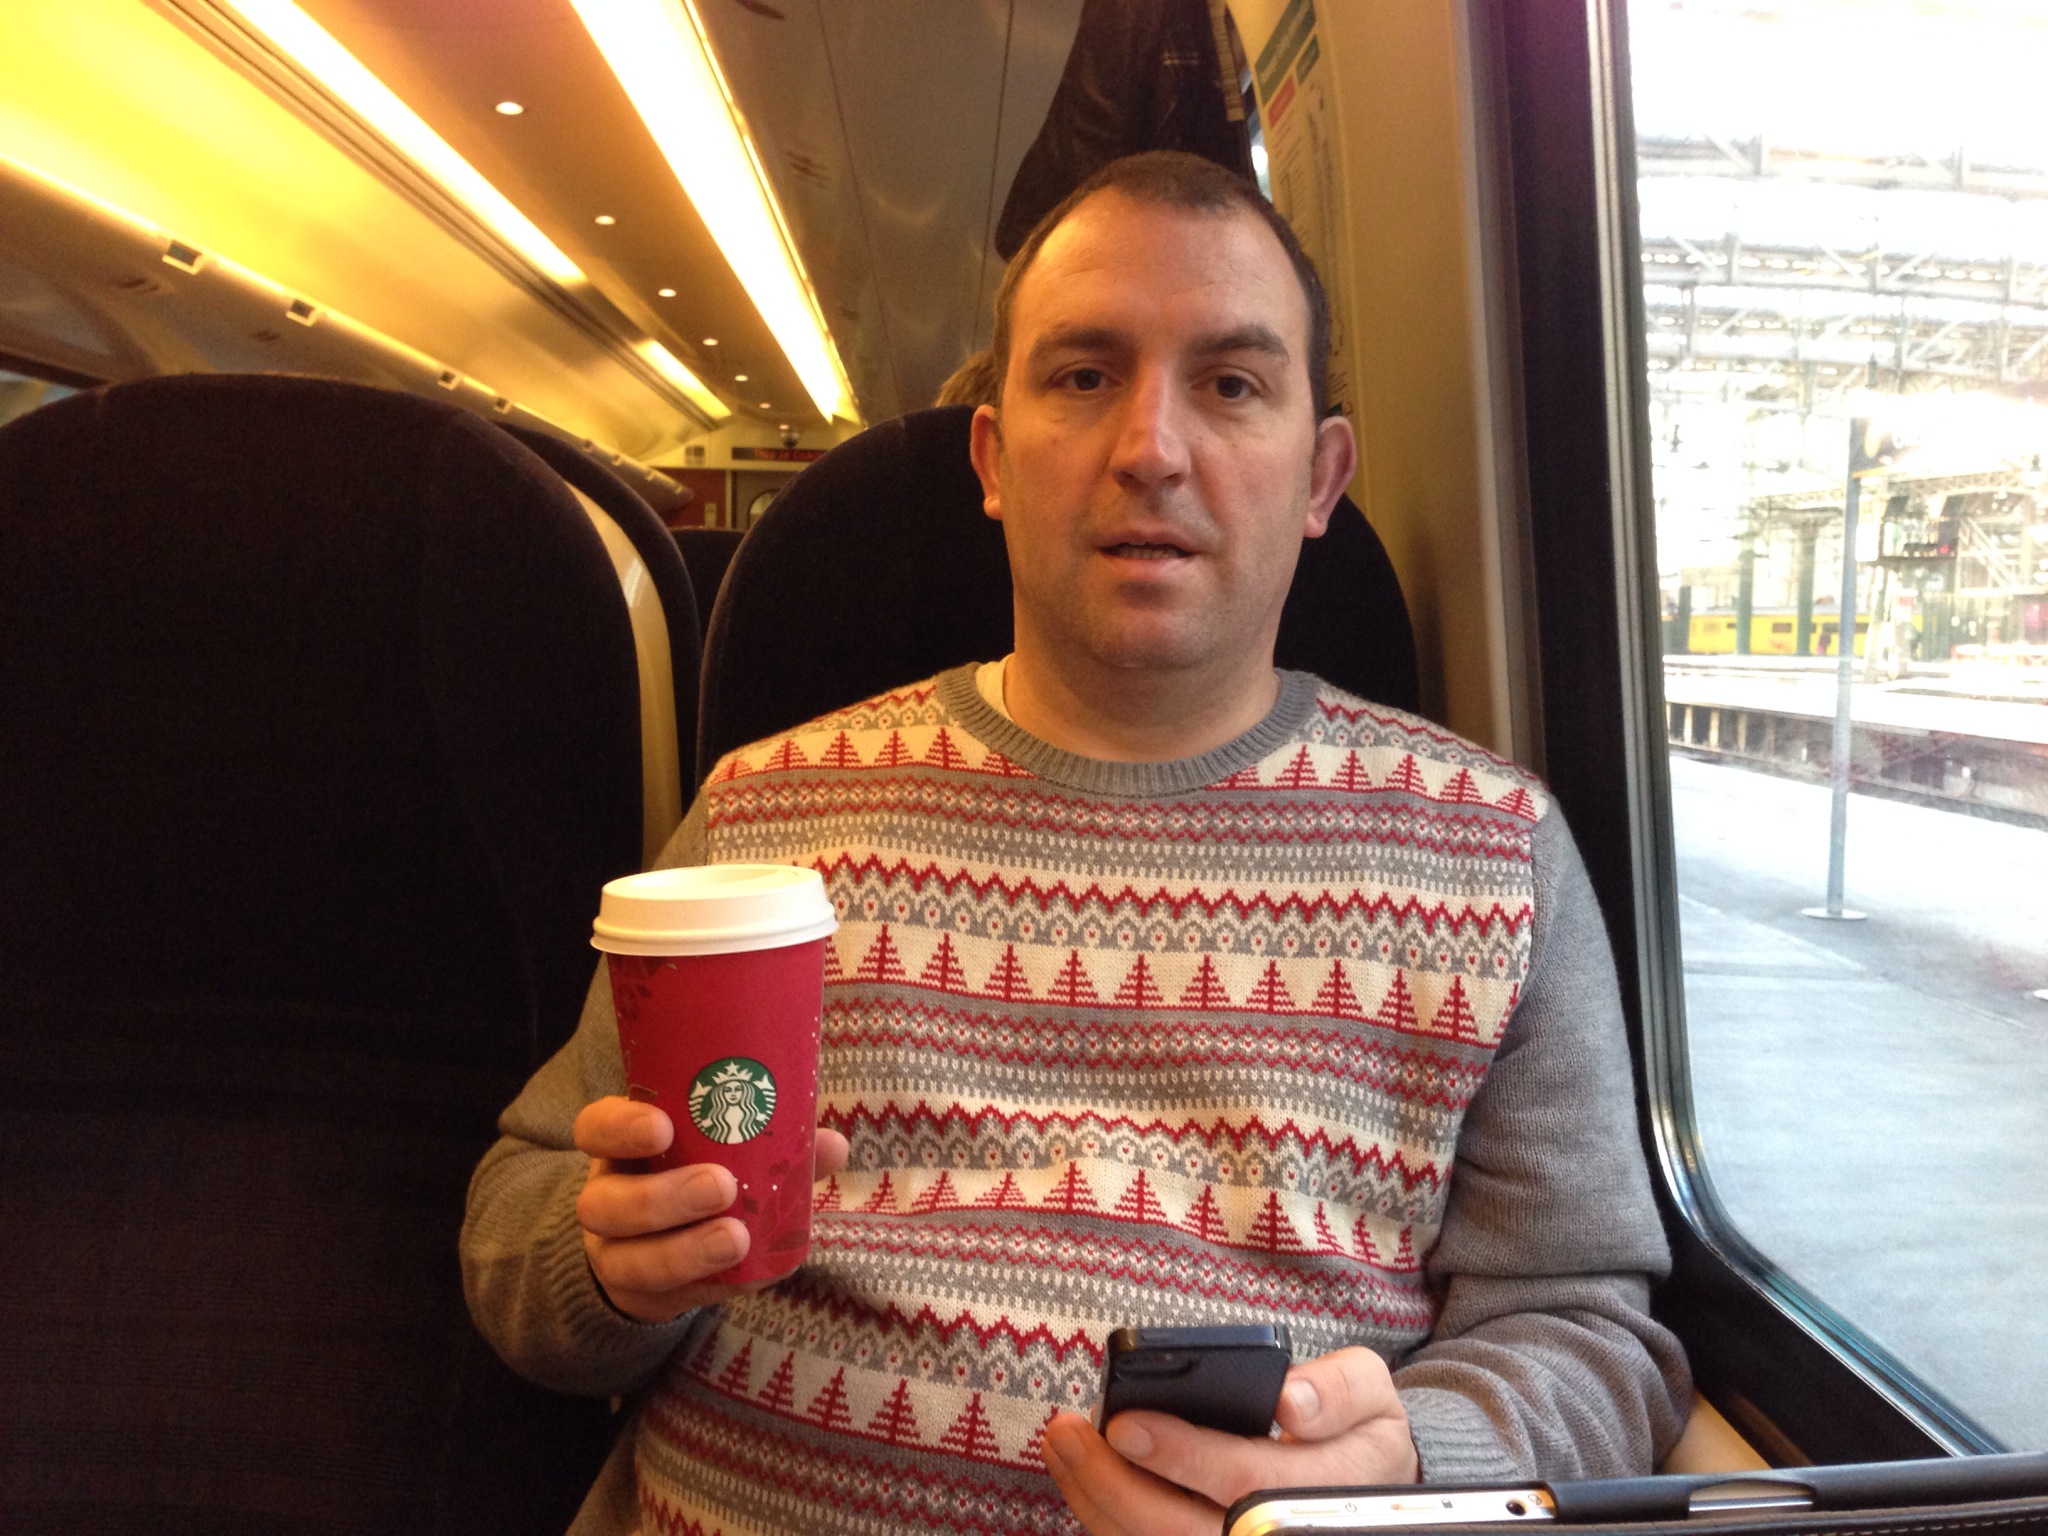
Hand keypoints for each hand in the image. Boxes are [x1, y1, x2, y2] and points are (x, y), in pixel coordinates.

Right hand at [572, 1095, 849, 1322]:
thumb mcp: (722, 1149)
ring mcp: (617, 1254)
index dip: (621, 1128)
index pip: (596, 1128)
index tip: (663, 1127)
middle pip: (605, 1204)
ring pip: (629, 1261)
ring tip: (737, 1238)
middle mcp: (607, 1200)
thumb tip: (833, 1144)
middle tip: (721, 1185)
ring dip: (686, 1252)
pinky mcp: (645, 1298)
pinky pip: (671, 1298)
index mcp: (621, 1149)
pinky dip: (715, 1285)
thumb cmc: (697, 1173)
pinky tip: (752, 1273)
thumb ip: (773, 1142)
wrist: (662, 1245)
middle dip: (663, 1197)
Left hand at [1042, 1346, 1419, 1535]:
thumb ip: (1339, 1391)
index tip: (1125, 1424)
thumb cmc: (1357, 1432)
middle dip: (1114, 1485)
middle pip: (1182, 1531)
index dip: (1184, 1456)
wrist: (1366, 1488)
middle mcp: (1276, 1535)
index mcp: (1326, 1491)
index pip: (1246, 1481)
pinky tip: (1080, 1477)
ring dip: (1097, 1503)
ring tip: (1061, 1445)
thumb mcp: (1371, 1396)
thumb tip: (1289, 1401)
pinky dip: (1106, 1521)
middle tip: (1067, 1434)